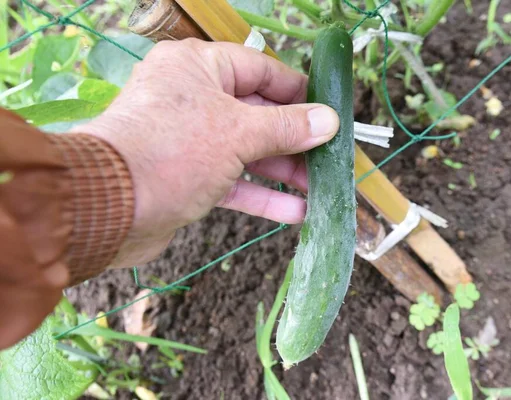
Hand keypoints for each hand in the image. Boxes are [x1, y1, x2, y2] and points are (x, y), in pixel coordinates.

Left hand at [80, 39, 338, 267]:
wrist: (109, 209)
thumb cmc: (173, 151)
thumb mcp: (239, 132)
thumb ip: (287, 127)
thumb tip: (328, 121)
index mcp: (198, 67)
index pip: (260, 70)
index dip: (298, 92)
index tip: (329, 113)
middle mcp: (192, 99)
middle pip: (257, 114)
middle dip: (295, 140)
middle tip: (329, 158)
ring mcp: (188, 140)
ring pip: (246, 151)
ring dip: (282, 171)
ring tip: (319, 189)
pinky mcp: (186, 177)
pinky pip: (230, 180)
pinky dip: (259, 195)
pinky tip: (294, 212)